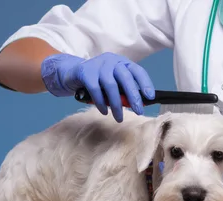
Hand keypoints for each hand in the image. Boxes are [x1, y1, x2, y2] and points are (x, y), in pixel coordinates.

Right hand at [40, 52, 154, 121]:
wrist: (72, 73)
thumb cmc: (97, 80)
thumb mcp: (112, 82)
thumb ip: (123, 89)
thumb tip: (138, 104)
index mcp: (121, 62)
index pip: (137, 71)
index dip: (145, 83)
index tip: (150, 97)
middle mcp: (111, 61)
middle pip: (125, 78)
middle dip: (133, 96)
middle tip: (138, 111)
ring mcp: (98, 65)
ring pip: (111, 85)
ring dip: (116, 104)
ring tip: (119, 118)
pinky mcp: (85, 72)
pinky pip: (96, 89)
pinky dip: (101, 103)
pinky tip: (104, 112)